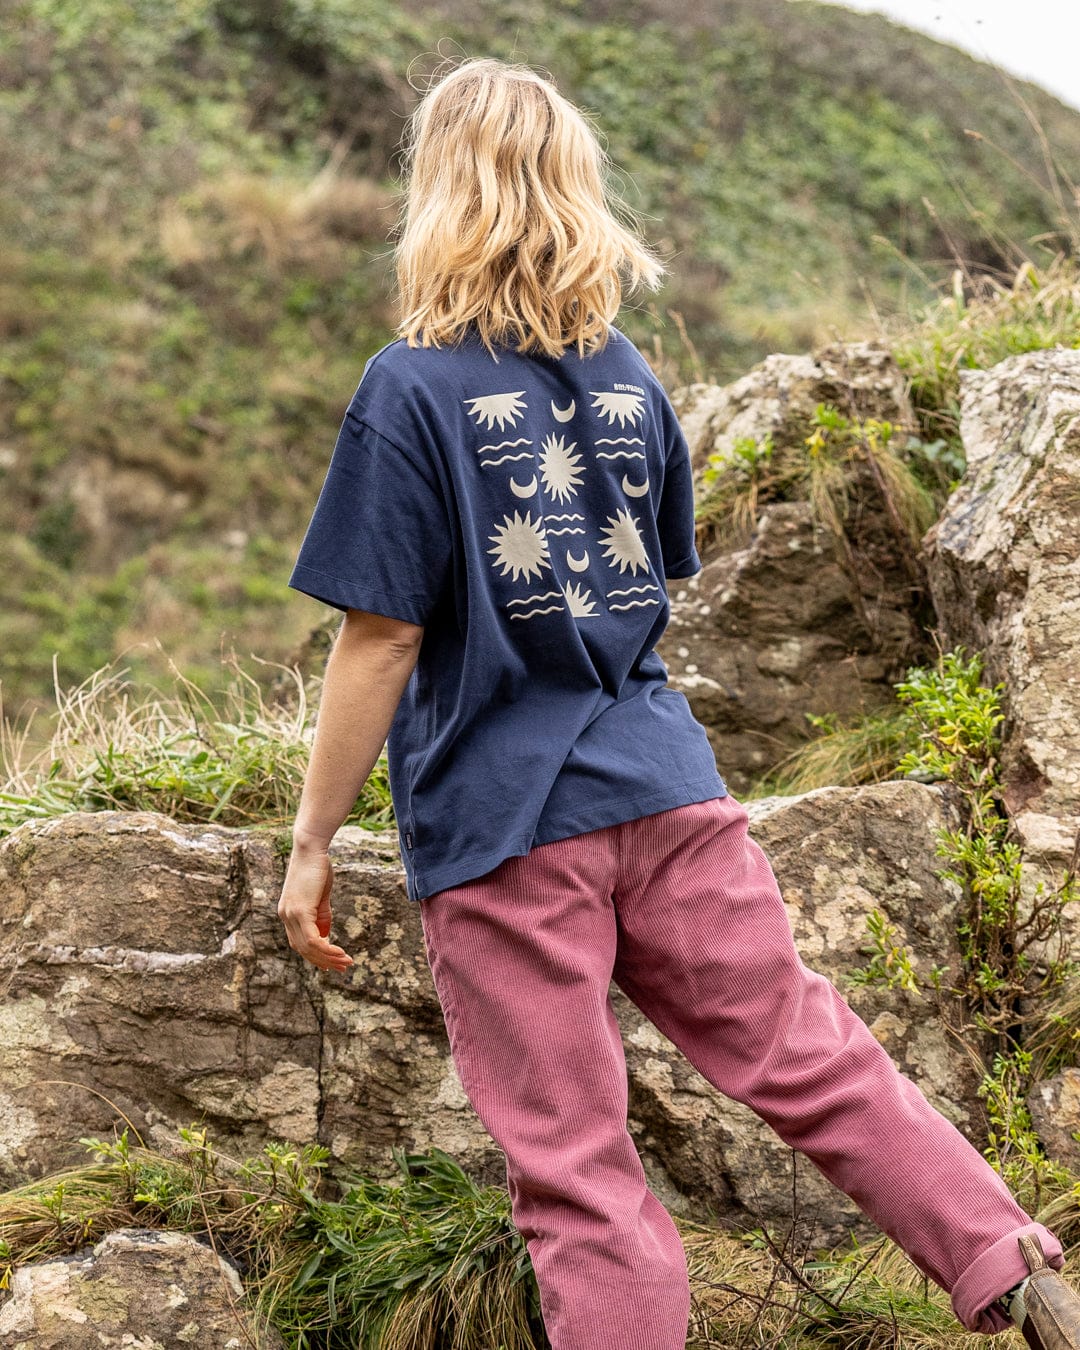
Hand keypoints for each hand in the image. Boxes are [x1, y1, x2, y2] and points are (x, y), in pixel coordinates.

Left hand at [277, 843, 355, 973]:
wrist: (311, 848)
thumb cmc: (318, 867)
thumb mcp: (321, 896)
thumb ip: (321, 916)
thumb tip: (325, 937)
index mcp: (288, 913)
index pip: (300, 943)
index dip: (316, 956)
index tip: (333, 963)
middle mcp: (286, 916)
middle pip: (303, 949)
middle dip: (324, 962)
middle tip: (343, 968)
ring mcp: (290, 915)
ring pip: (308, 948)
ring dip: (328, 958)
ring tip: (346, 961)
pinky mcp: (299, 911)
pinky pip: (313, 939)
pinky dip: (327, 949)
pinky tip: (340, 952)